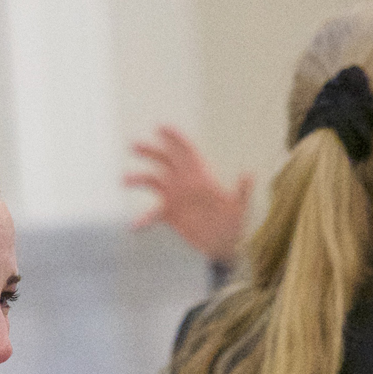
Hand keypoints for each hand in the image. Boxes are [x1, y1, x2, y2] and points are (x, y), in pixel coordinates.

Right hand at [125, 125, 250, 263]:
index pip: (186, 152)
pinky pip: (151, 212)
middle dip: (150, 151)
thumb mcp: (239, 207)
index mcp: (201, 176)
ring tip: (124, 179)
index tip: (161, 128)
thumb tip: (248, 174)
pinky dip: (142, 218)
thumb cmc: (234, 224)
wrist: (223, 245)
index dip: (174, 138)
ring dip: (138, 178)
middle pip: (165, 160)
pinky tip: (133, 226)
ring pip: (152, 181)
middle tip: (133, 145)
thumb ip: (242, 191)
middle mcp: (185, 183)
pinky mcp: (169, 214)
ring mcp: (175, 197)